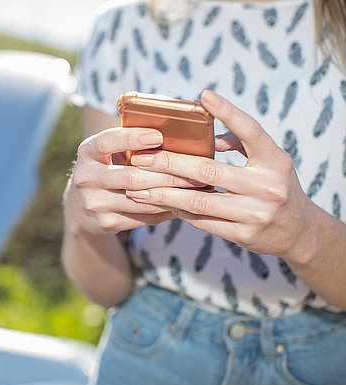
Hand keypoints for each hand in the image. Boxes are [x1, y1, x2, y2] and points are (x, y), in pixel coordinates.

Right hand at [64, 126, 202, 234]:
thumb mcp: (108, 151)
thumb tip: (175, 127)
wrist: (80, 206)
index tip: (159, 135)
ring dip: (171, 194)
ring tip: (196, 187)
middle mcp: (85, 178)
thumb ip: (132, 140)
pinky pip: (142, 217)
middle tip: (195, 169)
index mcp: (87, 152)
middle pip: (130, 177)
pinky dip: (165, 210)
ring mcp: (94, 203)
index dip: (132, 138)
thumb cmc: (106, 167)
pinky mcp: (105, 223)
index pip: (107, 142)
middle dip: (166, 173)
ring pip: (140, 200)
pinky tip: (182, 203)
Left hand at [126, 90, 315, 261]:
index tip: (204, 95)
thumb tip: (209, 134)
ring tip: (139, 189)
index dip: (229, 111)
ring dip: (164, 194)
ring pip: (198, 200)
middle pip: (208, 169)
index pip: (251, 131)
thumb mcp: (270, 162)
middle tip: (142, 159)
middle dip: (169, 163)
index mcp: (275, 161)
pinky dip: (179, 211)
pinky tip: (160, 204)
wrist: (299, 232)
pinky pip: (203, 221)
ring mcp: (256, 213)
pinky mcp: (244, 235)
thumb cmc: (276, 187)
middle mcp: (267, 186)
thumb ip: (242, 144)